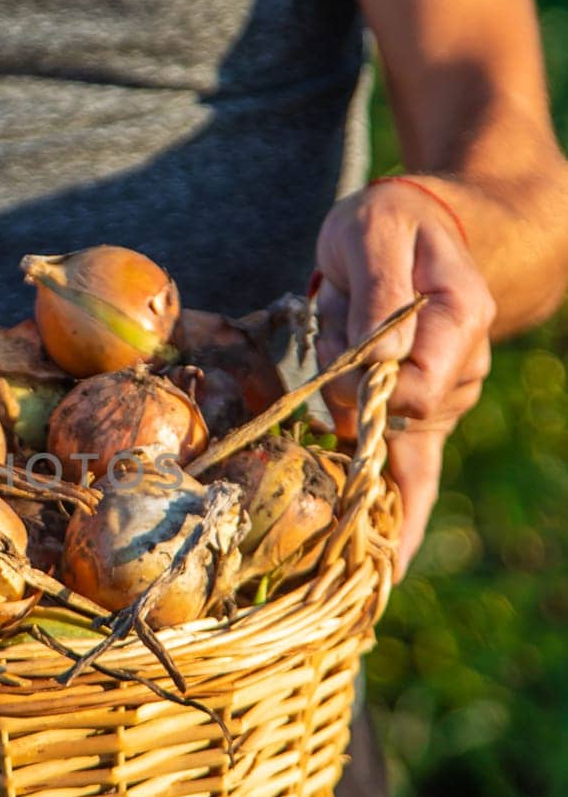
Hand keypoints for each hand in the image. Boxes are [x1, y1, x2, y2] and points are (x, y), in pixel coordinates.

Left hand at [314, 179, 495, 578]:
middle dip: (348, 399)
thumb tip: (378, 358)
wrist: (421, 226)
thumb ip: (380, 289)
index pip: (412, 387)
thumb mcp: (375, 231)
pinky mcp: (422, 416)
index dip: (365, 386)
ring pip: (388, 439)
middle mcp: (464, 368)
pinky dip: (402, 524)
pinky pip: (419, 481)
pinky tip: (389, 574)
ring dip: (347, 411)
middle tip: (332, 334)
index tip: (341, 352)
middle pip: (396, 420)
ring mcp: (446, 398)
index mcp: (461, 320)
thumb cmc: (390, 222)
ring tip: (340, 342)